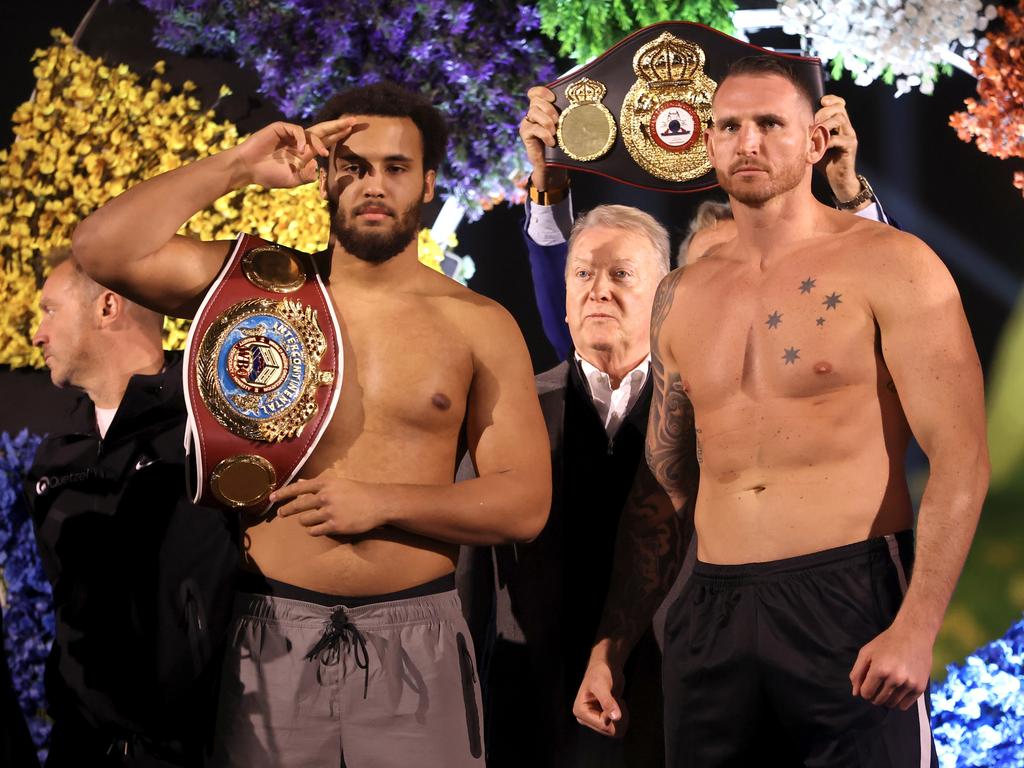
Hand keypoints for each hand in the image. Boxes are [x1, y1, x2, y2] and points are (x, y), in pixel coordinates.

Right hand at [233, 117, 363, 189]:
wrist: (248, 169)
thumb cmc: (268, 175)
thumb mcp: (292, 180)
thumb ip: (306, 176)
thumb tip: (317, 166)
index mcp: (306, 152)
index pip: (327, 141)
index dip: (339, 135)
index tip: (353, 130)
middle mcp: (300, 141)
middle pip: (324, 131)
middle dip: (339, 126)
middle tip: (355, 121)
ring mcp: (290, 134)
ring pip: (312, 132)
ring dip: (320, 143)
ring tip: (323, 155)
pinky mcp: (280, 128)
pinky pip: (297, 130)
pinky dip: (302, 140)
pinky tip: (302, 151)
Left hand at [271, 474, 383, 536]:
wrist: (378, 503)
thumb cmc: (358, 491)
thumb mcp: (338, 483)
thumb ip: (318, 484)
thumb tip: (300, 482)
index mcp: (325, 483)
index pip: (298, 488)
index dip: (283, 493)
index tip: (271, 497)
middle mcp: (325, 496)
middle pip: (298, 505)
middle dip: (287, 510)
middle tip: (280, 513)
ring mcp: (330, 512)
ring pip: (305, 520)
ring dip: (304, 521)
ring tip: (309, 520)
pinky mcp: (335, 526)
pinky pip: (315, 531)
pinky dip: (313, 530)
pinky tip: (317, 528)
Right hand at [518, 86, 566, 190]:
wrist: (552, 165)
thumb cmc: (561, 144)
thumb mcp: (565, 127)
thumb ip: (566, 115)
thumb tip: (583, 103)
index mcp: (542, 108)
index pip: (535, 92)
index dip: (543, 92)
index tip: (554, 98)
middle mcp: (533, 113)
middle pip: (535, 100)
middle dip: (549, 108)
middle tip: (558, 120)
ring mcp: (528, 123)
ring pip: (533, 112)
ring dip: (547, 121)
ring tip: (555, 132)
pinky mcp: (525, 133)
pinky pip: (533, 128)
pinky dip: (544, 134)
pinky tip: (551, 142)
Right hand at [572, 659, 628, 737]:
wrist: (606, 666)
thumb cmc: (601, 672)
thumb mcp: (602, 685)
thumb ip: (607, 701)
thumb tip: (615, 717)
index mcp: (580, 712)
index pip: (603, 726)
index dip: (613, 715)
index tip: (614, 700)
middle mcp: (585, 718)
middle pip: (609, 731)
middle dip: (618, 716)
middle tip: (617, 700)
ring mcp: (594, 719)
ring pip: (615, 731)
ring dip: (621, 716)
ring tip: (616, 701)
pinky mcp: (602, 718)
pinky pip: (617, 727)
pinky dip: (622, 716)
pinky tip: (617, 703)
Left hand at [814, 95, 861, 202]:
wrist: (838, 179)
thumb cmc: (825, 161)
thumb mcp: (816, 143)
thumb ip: (811, 132)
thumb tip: (792, 123)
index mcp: (840, 124)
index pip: (840, 104)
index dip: (831, 99)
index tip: (821, 101)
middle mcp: (847, 127)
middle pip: (838, 109)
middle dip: (822, 113)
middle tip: (811, 123)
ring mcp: (850, 136)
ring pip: (839, 120)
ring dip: (822, 125)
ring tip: (812, 134)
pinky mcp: (850, 146)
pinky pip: (839, 138)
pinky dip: (826, 141)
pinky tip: (817, 148)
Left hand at [849, 622, 933, 709]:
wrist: (914, 634)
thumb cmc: (887, 642)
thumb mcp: (866, 653)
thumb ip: (857, 673)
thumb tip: (856, 693)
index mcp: (880, 669)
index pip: (866, 693)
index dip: (863, 691)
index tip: (867, 684)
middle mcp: (895, 678)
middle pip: (878, 700)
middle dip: (873, 696)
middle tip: (876, 686)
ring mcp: (909, 684)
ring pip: (891, 704)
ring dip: (885, 699)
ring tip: (886, 688)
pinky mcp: (920, 687)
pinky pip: (904, 705)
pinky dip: (898, 702)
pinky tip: (896, 691)